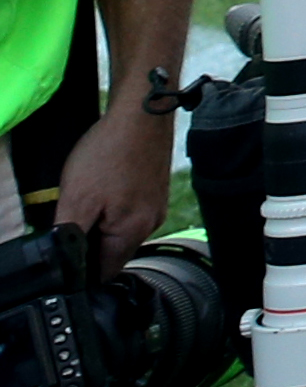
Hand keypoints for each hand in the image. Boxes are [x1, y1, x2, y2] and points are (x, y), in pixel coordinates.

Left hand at [53, 98, 171, 280]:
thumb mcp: (76, 200)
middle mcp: (152, 223)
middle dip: (92, 240)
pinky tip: (106, 185)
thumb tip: (66, 265)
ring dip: (103, 221)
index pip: (105, 272)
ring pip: (122, 229)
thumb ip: (70, 238)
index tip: (69, 249)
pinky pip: (132, 210)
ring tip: (91, 196)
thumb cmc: (111, 152)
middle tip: (76, 214)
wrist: (142, 114)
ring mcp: (157, 205)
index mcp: (133, 232)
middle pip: (115, 250)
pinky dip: (116, 205)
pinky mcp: (157, 189)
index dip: (82, 268)